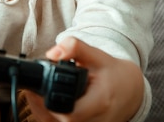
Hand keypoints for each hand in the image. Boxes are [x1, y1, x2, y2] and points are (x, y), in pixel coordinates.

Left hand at [25, 37, 143, 121]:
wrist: (130, 91)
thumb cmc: (112, 73)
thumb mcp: (96, 55)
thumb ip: (75, 48)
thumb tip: (52, 53)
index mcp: (100, 102)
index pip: (70, 113)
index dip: (49, 104)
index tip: (37, 91)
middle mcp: (97, 120)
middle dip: (42, 107)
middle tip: (32, 90)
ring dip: (44, 113)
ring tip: (38, 95)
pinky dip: (52, 116)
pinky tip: (48, 104)